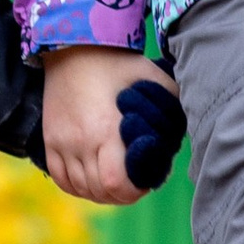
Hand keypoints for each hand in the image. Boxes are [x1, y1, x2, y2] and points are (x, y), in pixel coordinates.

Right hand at [40, 44, 178, 204]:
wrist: (71, 48)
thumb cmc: (116, 62)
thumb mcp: (151, 76)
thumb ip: (172, 100)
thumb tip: (193, 121)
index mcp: (106, 129)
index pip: (116, 183)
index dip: (133, 192)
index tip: (145, 183)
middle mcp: (81, 142)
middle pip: (99, 191)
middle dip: (121, 195)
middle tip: (135, 185)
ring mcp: (62, 143)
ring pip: (80, 189)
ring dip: (100, 193)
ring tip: (116, 184)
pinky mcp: (50, 141)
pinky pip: (60, 179)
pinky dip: (77, 187)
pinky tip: (92, 182)